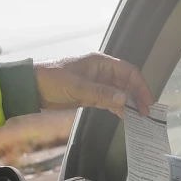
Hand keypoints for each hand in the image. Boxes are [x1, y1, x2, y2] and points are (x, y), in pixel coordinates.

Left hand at [35, 52, 154, 118]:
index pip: (129, 71)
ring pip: (119, 93)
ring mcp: (97, 84)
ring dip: (129, 104)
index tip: (147, 101)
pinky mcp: (90, 95)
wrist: (33, 87)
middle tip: (145, 113)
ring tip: (138, 118)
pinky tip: (124, 117)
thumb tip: (124, 99)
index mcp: (101, 63)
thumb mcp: (78, 86)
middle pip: (127, 83)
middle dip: (137, 96)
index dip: (141, 85)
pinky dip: (118, 108)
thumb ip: (101, 93)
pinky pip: (109, 101)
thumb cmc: (53, 79)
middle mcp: (102, 72)